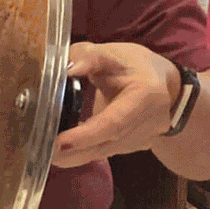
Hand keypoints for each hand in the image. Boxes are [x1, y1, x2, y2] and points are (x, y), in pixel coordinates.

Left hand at [52, 41, 179, 168]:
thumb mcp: (112, 52)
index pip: (114, 121)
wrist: (164, 83)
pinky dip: (83, 153)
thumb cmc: (135, 64)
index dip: (86, 134)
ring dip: (75, 156)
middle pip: (109, 142)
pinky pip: (106, 151)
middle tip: (45, 150)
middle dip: (75, 150)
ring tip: (47, 152)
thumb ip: (88, 57)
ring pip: (106, 152)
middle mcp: (151, 123)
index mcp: (147, 96)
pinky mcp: (134, 145)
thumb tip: (66, 68)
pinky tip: (61, 152)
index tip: (60, 142)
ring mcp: (144, 138)